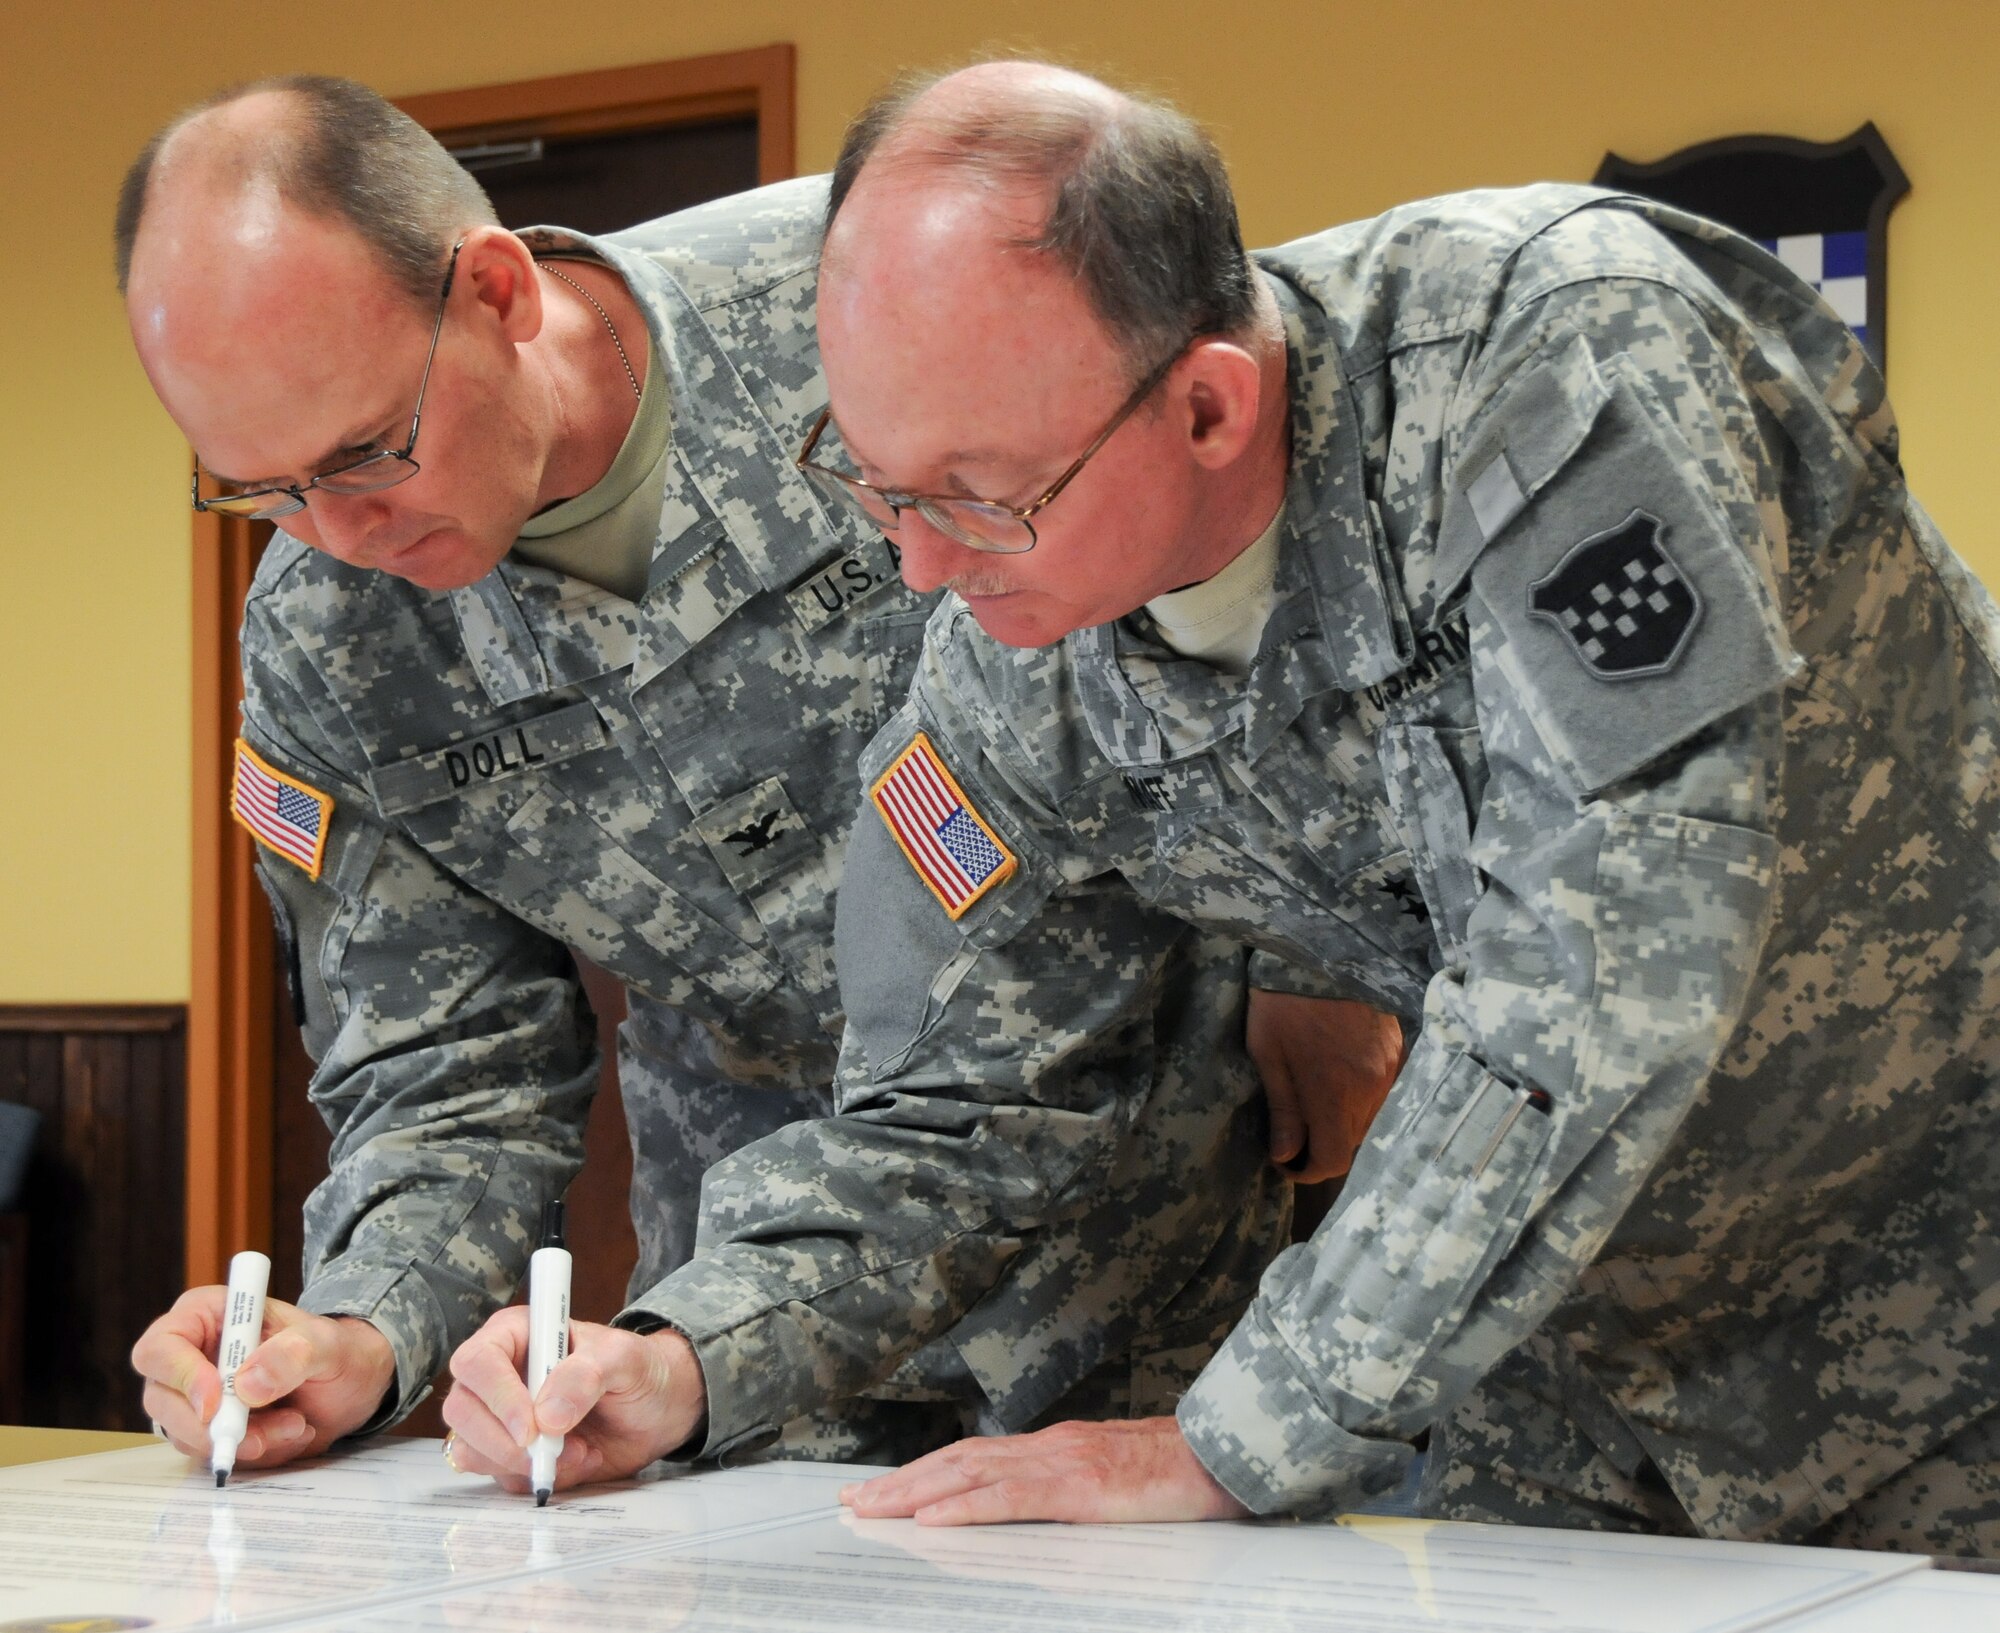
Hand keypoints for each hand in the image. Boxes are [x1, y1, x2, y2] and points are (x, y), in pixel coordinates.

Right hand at [131, 1287, 395, 1468]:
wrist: (352, 1383)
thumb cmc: (336, 1350)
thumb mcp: (328, 1344)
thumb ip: (294, 1353)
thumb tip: (247, 1384)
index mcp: (208, 1315)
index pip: (161, 1347)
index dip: (181, 1376)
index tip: (216, 1403)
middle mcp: (190, 1356)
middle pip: (162, 1401)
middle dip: (212, 1427)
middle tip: (263, 1437)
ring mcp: (194, 1397)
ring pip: (187, 1434)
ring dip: (242, 1442)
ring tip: (297, 1425)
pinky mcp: (209, 1430)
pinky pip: (212, 1454)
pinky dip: (252, 1453)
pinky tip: (290, 1434)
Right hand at [442, 1312, 705, 1493]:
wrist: (655, 1410)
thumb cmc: (637, 1370)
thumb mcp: (624, 1359)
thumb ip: (587, 1375)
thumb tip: (546, 1416)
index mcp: (516, 1334)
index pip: (477, 1362)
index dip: (498, 1397)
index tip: (532, 1428)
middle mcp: (497, 1374)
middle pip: (462, 1410)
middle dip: (506, 1441)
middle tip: (556, 1449)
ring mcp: (497, 1417)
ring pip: (471, 1449)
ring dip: (524, 1464)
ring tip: (578, 1451)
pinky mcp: (507, 1453)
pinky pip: (497, 1476)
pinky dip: (534, 1478)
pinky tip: (574, 1462)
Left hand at [839, 1417, 1249, 1524]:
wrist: (1226, 1457)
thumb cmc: (1178, 1476)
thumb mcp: (1113, 1483)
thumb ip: (1070, 1494)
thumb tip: (1031, 1519)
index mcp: (1054, 1449)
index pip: (973, 1459)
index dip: (923, 1473)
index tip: (881, 1490)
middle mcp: (1048, 1448)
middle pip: (957, 1461)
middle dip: (900, 1482)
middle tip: (852, 1503)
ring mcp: (1061, 1463)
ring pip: (971, 1474)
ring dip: (914, 1492)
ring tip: (872, 1510)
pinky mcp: (1079, 1487)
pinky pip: (1011, 1499)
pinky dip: (966, 1507)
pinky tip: (932, 1519)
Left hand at [1248, 989, 1404, 1181]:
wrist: (1318, 946)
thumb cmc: (1282, 999)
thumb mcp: (1267, 1054)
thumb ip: (1283, 1109)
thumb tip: (1285, 1154)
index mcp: (1334, 1093)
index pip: (1334, 1160)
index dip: (1308, 1171)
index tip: (1285, 1161)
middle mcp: (1371, 1088)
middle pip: (1354, 1144)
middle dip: (1323, 1146)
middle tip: (1294, 1133)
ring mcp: (1390, 1068)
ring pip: (1371, 1120)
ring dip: (1343, 1124)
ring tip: (1315, 1105)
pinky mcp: (1399, 1049)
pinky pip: (1384, 1093)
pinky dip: (1361, 1100)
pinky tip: (1340, 1083)